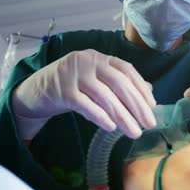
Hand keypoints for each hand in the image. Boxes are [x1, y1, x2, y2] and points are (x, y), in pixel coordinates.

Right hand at [13, 49, 156, 139]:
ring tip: (134, 132)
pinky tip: (111, 127)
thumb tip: (148, 95)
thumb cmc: (73, 87)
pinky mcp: (62, 90)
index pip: (127, 70)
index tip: (152, 107)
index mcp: (100, 58)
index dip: (141, 88)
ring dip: (123, 116)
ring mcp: (74, 74)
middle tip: (148, 124)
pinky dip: (100, 116)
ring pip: (104, 96)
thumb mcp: (96, 81)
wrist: (37, 91)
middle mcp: (88, 61)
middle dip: (136, 105)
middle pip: (119, 83)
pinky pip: (85, 105)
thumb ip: (119, 85)